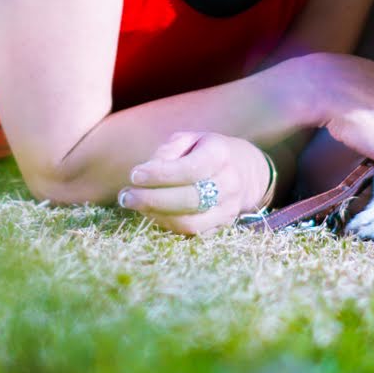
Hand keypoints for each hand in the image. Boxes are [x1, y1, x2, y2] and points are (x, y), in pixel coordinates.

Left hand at [118, 131, 270, 235]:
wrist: (247, 170)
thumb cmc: (208, 151)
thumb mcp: (190, 139)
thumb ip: (168, 151)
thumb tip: (147, 171)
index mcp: (221, 154)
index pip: (190, 169)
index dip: (160, 174)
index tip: (134, 174)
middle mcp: (229, 183)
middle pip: (190, 199)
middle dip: (153, 199)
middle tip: (126, 196)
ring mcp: (229, 208)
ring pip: (190, 222)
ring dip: (157, 216)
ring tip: (133, 205)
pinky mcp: (223, 226)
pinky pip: (193, 233)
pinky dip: (168, 225)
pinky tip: (151, 213)